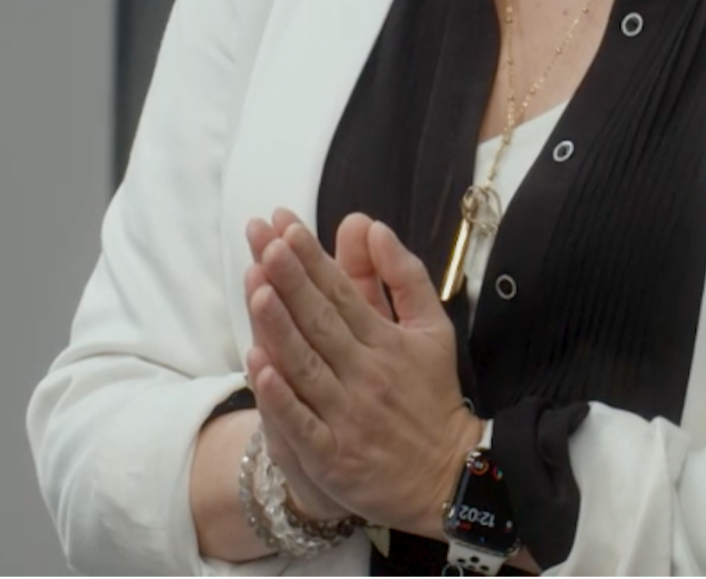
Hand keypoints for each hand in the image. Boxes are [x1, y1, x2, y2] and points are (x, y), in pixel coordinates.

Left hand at [243, 209, 482, 534]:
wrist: (447, 477)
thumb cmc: (432, 396)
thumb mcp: (433, 330)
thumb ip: (404, 277)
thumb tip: (376, 227)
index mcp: (387, 342)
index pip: (343, 293)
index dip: (314, 261)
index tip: (286, 228)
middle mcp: (366, 375)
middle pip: (321, 322)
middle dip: (292, 280)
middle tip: (265, 243)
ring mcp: (348, 416)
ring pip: (307, 366)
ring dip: (280, 328)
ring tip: (258, 289)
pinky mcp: (333, 456)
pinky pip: (302, 423)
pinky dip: (280, 397)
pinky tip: (260, 368)